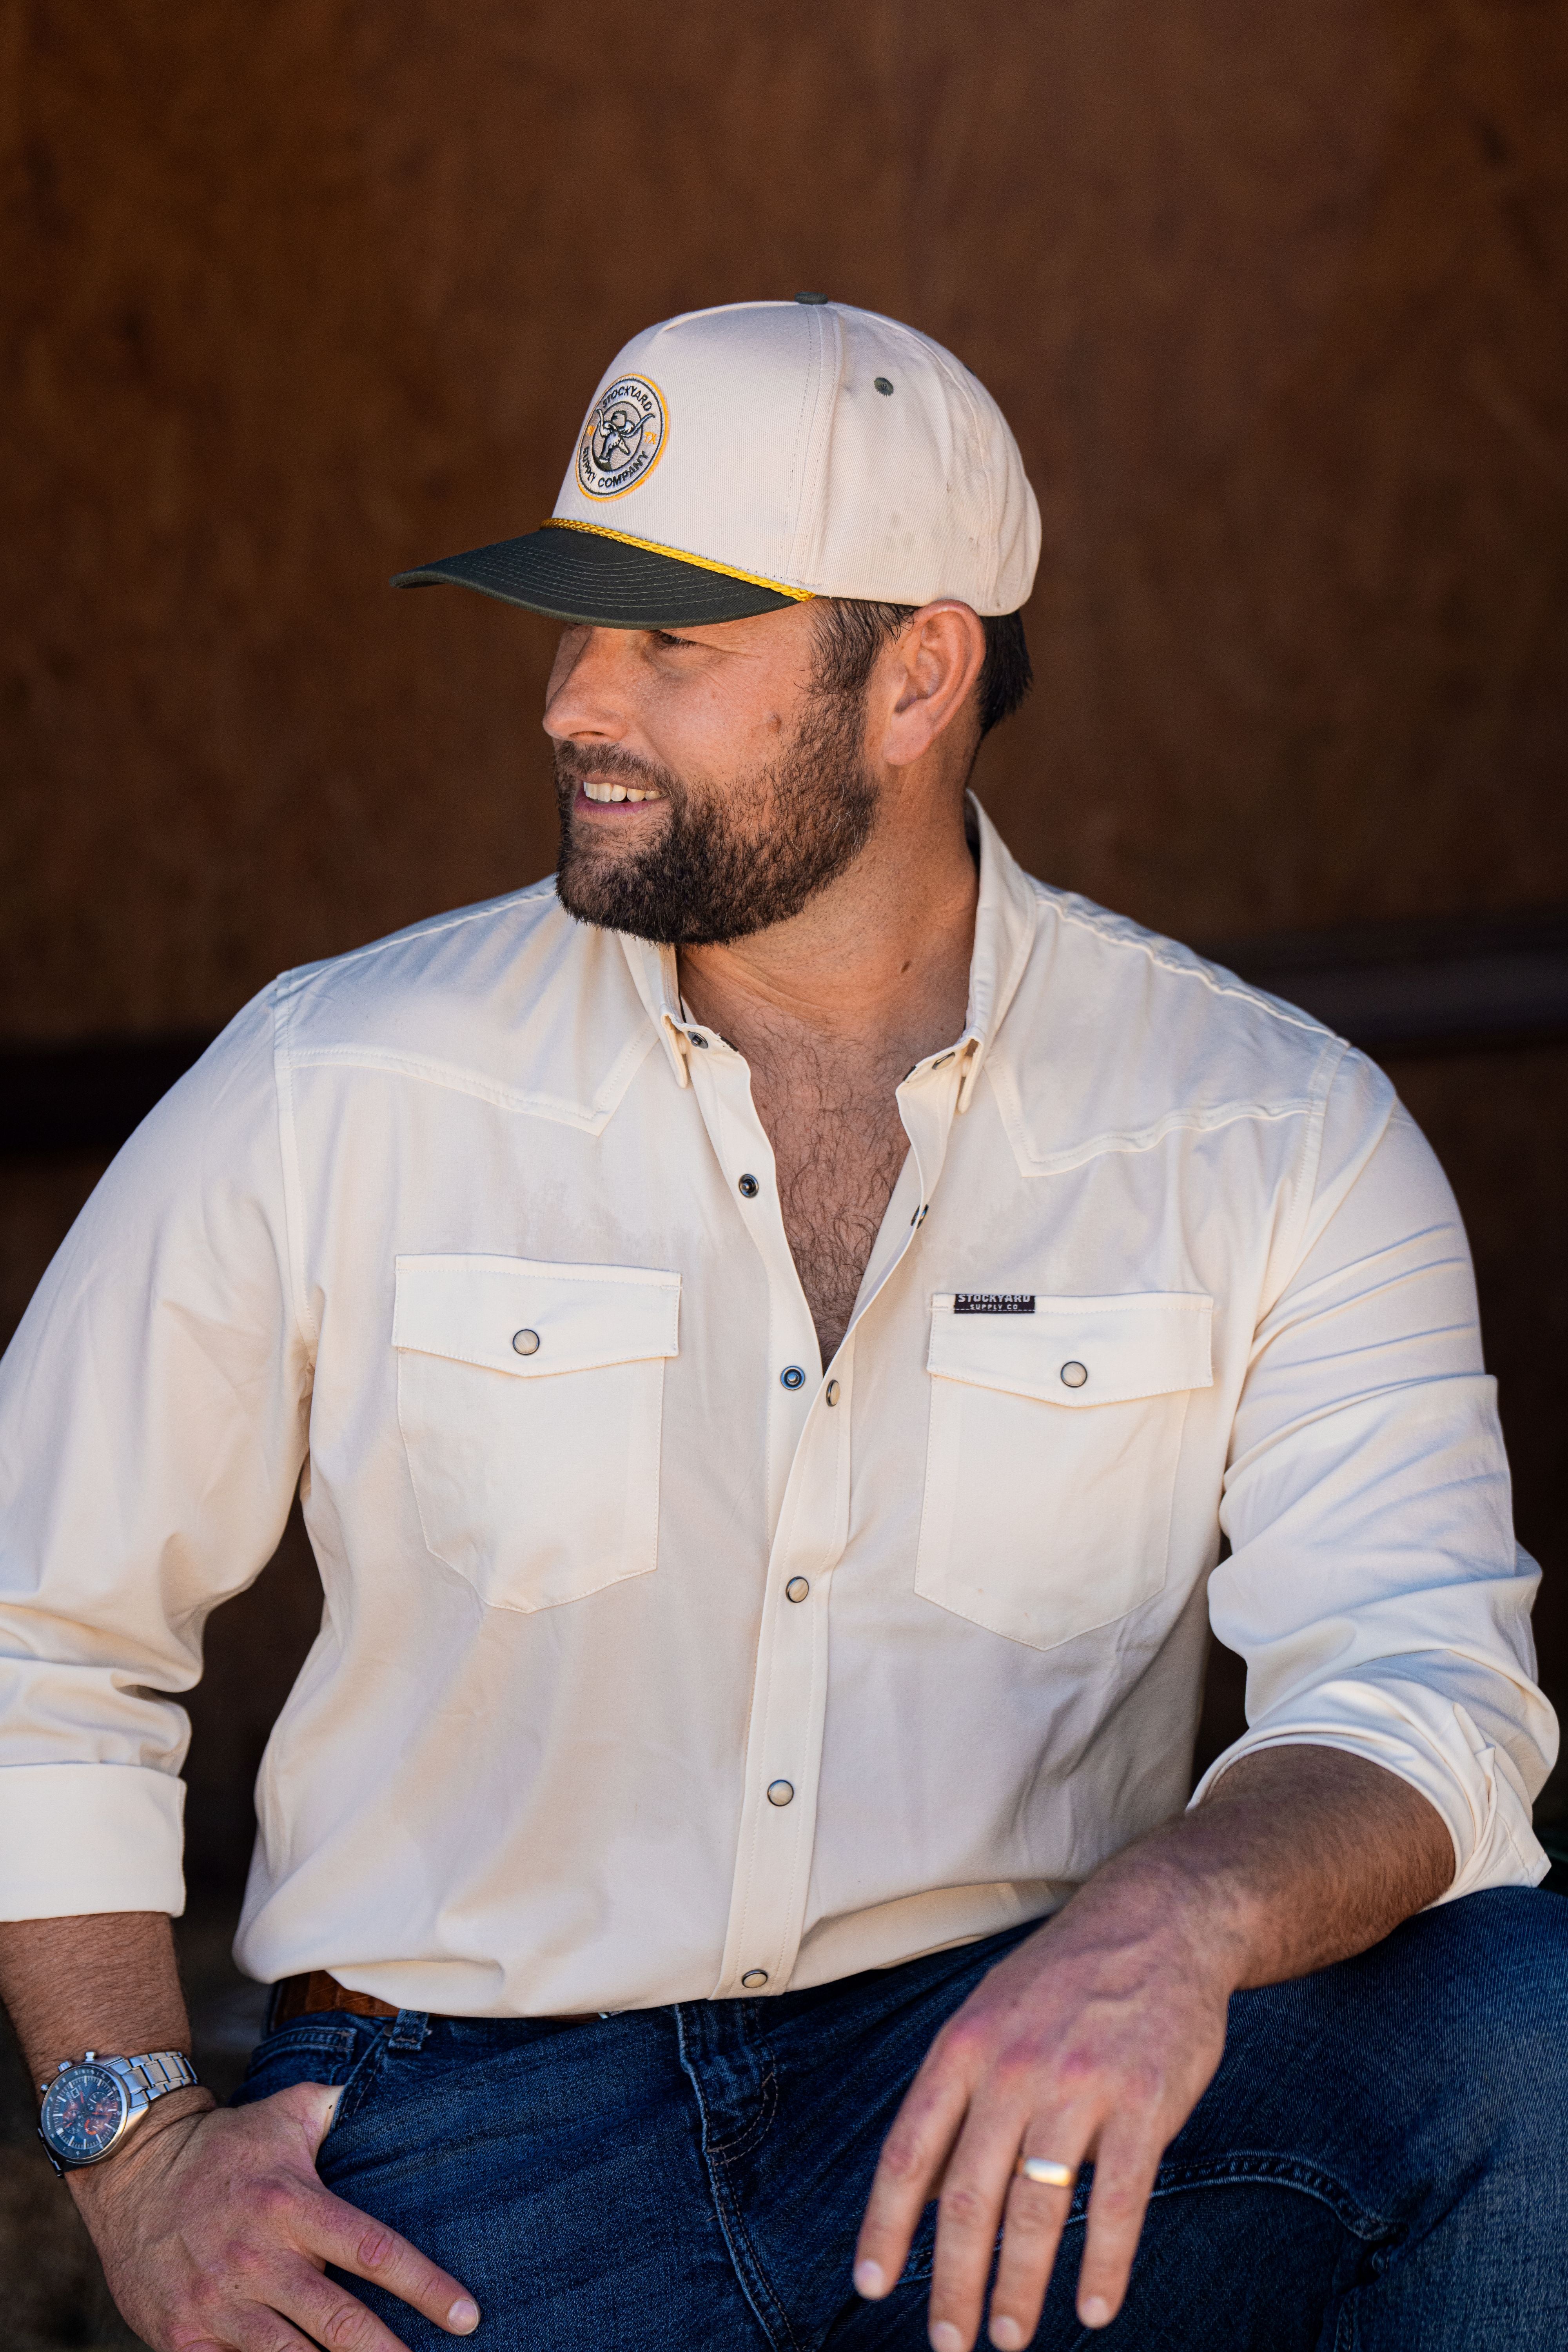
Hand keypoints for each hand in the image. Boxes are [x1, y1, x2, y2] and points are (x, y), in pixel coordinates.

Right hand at [69, 2081, 479, 2351]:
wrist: (131, 2168)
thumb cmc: (221, 2144)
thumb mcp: (283, 2114)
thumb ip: (333, 2108)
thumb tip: (375, 2091)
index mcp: (293, 2205)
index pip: (375, 2252)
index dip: (426, 2287)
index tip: (468, 2315)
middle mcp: (259, 2258)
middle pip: (340, 2322)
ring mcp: (218, 2303)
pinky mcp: (181, 2336)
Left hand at [852, 1866, 1232, 2345]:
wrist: (1158, 1919)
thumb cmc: (1063, 1978)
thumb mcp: (989, 2013)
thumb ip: (956, 2094)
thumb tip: (917, 2189)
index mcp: (965, 2045)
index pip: (909, 2150)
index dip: (885, 2224)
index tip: (871, 2285)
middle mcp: (1014, 2067)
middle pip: (968, 2197)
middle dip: (953, 2281)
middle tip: (949, 2341)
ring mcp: (1082, 2085)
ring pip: (1037, 2210)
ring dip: (1021, 2286)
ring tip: (1010, 2336)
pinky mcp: (1145, 2103)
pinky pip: (1120, 2202)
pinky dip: (1105, 2264)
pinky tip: (1096, 2307)